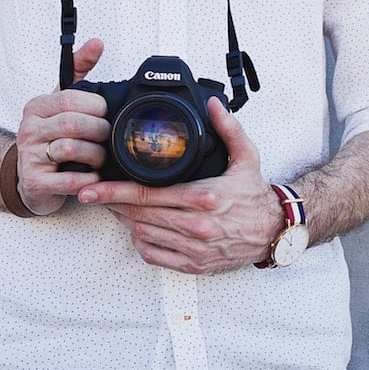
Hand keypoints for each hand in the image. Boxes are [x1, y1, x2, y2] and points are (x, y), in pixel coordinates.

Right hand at [14, 39, 110, 215]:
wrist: (29, 179)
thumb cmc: (50, 138)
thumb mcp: (60, 103)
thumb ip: (78, 71)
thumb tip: (96, 43)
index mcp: (37, 107)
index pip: (71, 99)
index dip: (96, 107)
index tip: (105, 114)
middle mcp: (29, 129)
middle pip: (73, 124)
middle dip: (99, 131)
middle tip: (107, 138)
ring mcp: (29, 157)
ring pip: (71, 149)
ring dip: (95, 155)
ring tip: (100, 157)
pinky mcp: (35, 183)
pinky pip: (70, 180)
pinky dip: (88, 179)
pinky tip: (93, 177)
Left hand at [77, 97, 283, 273]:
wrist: (275, 231)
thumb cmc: (255, 195)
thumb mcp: (246, 156)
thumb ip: (228, 128)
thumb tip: (213, 104)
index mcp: (204, 197)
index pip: (147, 193)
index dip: (114, 191)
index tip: (93, 188)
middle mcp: (197, 225)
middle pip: (138, 215)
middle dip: (112, 205)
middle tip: (95, 194)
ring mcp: (195, 248)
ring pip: (143, 235)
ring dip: (125, 222)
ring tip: (117, 207)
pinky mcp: (195, 265)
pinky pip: (155, 256)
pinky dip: (141, 243)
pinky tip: (138, 229)